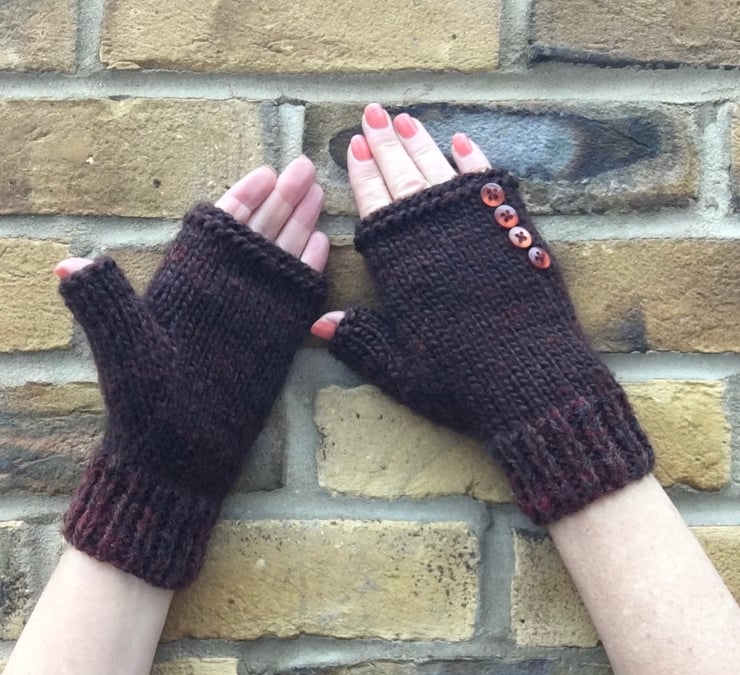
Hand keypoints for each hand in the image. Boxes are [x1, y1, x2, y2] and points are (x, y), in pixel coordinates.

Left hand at [55, 157, 328, 587]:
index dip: (242, 198)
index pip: (217, 228)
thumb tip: (70, 263)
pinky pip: (295, 297)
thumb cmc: (146, 407)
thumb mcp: (123, 349)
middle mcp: (222, 295)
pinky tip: (324, 245)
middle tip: (306, 168)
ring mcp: (249, 316)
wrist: (176, 458)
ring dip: (300, 225)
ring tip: (318, 195)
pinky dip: (310, 270)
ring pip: (278, 259)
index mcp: (187, 286)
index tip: (265, 171)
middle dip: (281, 200)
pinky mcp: (271, 340)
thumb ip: (105, 302)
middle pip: (255, 234)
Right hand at [316, 106, 651, 523]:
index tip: (354, 148)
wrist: (531, 382)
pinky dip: (475, 161)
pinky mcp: (513, 228)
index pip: (375, 209)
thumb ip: (359, 340)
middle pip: (404, 179)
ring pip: (441, 172)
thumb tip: (315, 323)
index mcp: (401, 267)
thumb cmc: (461, 382)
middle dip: (385, 145)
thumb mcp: (400, 369)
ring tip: (404, 119)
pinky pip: (488, 184)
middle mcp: (435, 237)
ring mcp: (477, 227)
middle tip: (371, 115)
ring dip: (421, 144)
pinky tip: (461, 142)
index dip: (363, 177)